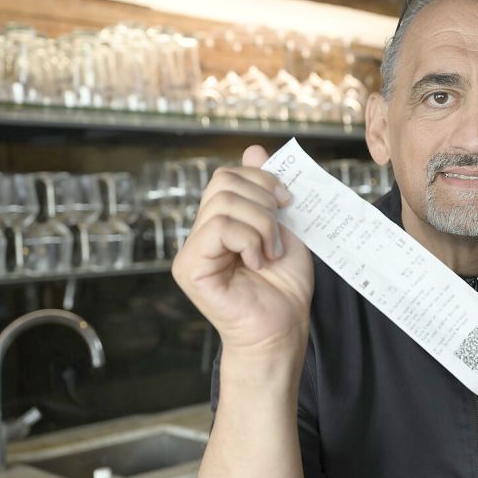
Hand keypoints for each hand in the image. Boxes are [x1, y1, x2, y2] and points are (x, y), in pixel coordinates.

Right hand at [172, 145, 314, 357]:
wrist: (283, 329)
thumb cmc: (285, 286)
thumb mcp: (286, 228)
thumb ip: (269, 192)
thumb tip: (254, 148)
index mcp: (221, 222)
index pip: (229, 176)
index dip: (262, 179)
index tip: (288, 201)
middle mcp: (201, 233)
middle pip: (223, 181)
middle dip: (263, 199)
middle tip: (279, 231)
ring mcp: (192, 250)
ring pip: (224, 204)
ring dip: (262, 225)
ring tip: (271, 253)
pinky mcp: (189, 268)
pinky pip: (219, 228)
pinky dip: (249, 240)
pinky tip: (258, 262)